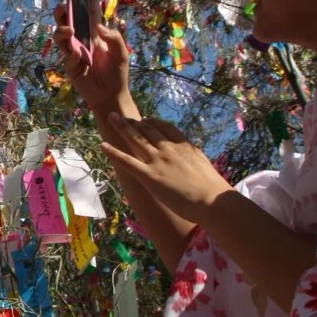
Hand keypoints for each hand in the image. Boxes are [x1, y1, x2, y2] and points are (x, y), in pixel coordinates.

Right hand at [54, 0, 132, 114]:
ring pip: (61, 38)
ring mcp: (74, 53)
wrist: (111, 95)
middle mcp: (82, 41)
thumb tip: (98, 27)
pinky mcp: (70, 67)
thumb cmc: (117, 72)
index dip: (89, 0)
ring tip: (69, 29)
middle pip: (68, 22)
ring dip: (62, 31)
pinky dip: (72, 56)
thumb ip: (114, 37)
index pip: (90, 14)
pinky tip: (79, 55)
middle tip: (63, 5)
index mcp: (95, 35)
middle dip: (63, 12)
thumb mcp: (121, 52)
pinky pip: (68, 58)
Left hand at [100, 114, 232, 222]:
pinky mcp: (149, 176)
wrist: (212, 200)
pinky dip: (113, 152)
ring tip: (112, 117)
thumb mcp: (204, 163)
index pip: (165, 128)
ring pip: (136, 139)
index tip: (145, 120)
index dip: (153, 123)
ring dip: (122, 127)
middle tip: (122, 116)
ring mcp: (157, 161)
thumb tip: (189, 149)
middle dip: (133, 122)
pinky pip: (127, 161)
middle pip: (148, 130)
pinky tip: (102, 145)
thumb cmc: (213, 187)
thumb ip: (193, 154)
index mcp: (183, 145)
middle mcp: (168, 149)